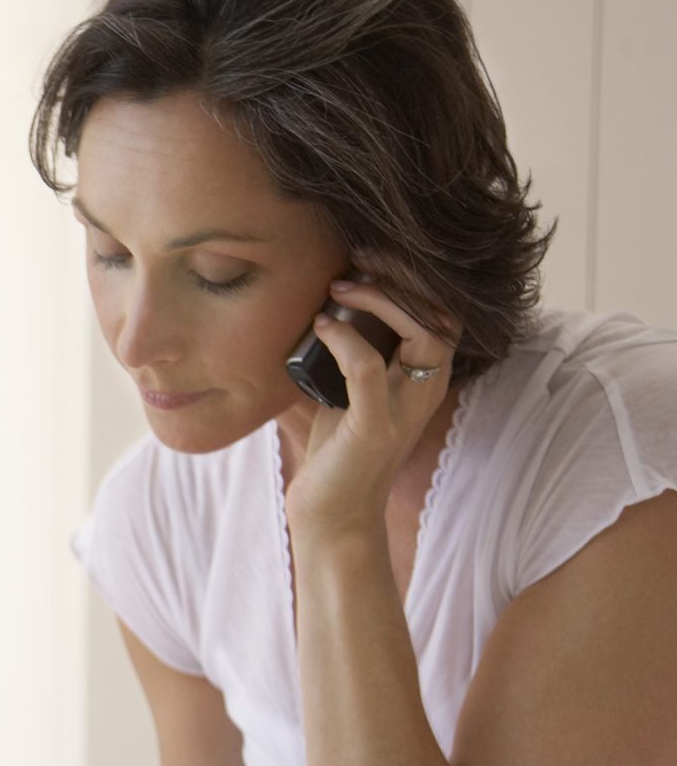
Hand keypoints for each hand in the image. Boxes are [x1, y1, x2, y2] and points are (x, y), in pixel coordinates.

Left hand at [283, 275, 458, 539]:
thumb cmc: (337, 448)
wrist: (333, 512)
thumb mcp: (348, 389)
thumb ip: (352, 350)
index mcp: (426, 373)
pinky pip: (368, 369)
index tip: (373, 253)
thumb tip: (324, 300)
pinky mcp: (375, 427)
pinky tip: (322, 328)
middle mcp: (427, 386)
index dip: (417, 274)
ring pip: (420, 331)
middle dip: (404, 274)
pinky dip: (345, 341)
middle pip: (441, 310)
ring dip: (378, 300)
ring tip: (337, 289)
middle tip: (358, 257)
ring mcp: (406, 407)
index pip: (443, 308)